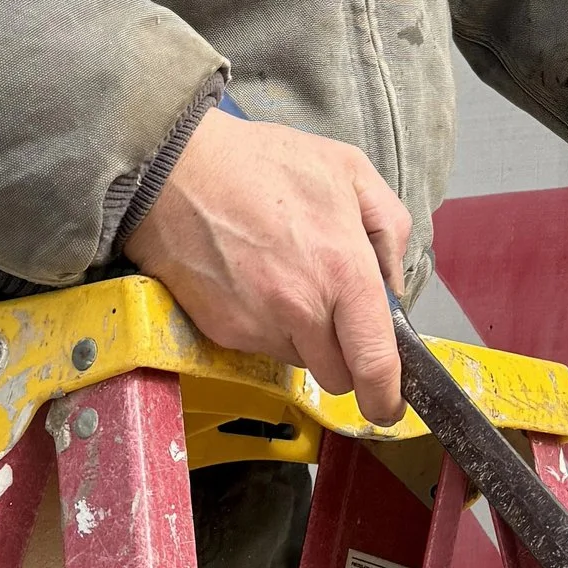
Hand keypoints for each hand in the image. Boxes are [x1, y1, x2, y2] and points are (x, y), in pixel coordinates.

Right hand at [124, 108, 412, 422]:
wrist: (174, 171)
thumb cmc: (260, 163)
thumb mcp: (348, 170)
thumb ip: (390, 228)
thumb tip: (393, 286)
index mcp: (344, 270)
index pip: (375, 362)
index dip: (387, 395)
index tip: (390, 404)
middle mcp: (302, 309)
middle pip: (339, 377)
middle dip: (346, 357)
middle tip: (335, 312)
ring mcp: (259, 325)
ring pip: (301, 363)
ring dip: (305, 340)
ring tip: (287, 280)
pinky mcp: (224, 331)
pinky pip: (262, 348)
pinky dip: (267, 327)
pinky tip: (256, 282)